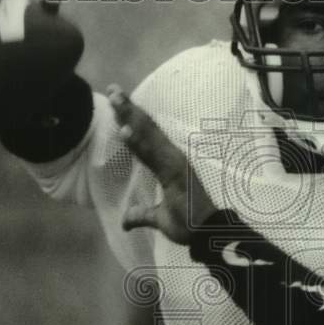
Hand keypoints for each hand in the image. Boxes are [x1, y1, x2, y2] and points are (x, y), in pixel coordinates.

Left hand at [105, 84, 217, 244]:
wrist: (210, 235)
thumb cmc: (191, 226)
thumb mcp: (160, 220)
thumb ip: (142, 215)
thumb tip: (125, 222)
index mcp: (168, 165)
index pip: (146, 140)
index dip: (131, 121)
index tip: (118, 103)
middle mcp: (172, 159)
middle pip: (147, 130)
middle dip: (129, 110)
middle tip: (113, 89)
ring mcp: (174, 164)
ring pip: (149, 136)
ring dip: (131, 117)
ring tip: (117, 100)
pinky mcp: (176, 172)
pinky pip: (153, 154)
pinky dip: (139, 141)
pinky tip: (126, 129)